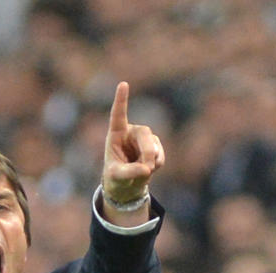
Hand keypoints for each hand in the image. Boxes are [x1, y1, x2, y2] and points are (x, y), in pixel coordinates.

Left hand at [102, 81, 164, 210]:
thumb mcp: (116, 178)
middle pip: (144, 134)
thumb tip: (147, 168)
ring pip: (154, 146)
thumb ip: (128, 173)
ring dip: (151, 162)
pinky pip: (160, 156)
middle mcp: (131, 132)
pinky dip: (156, 165)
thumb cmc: (115, 178)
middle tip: (147, 169)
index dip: (121, 100)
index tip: (123, 84)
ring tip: (141, 172)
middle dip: (147, 152)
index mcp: (116, 134)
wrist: (126, 186)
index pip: (118, 115)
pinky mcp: (155, 146)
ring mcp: (144, 138)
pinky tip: (149, 168)